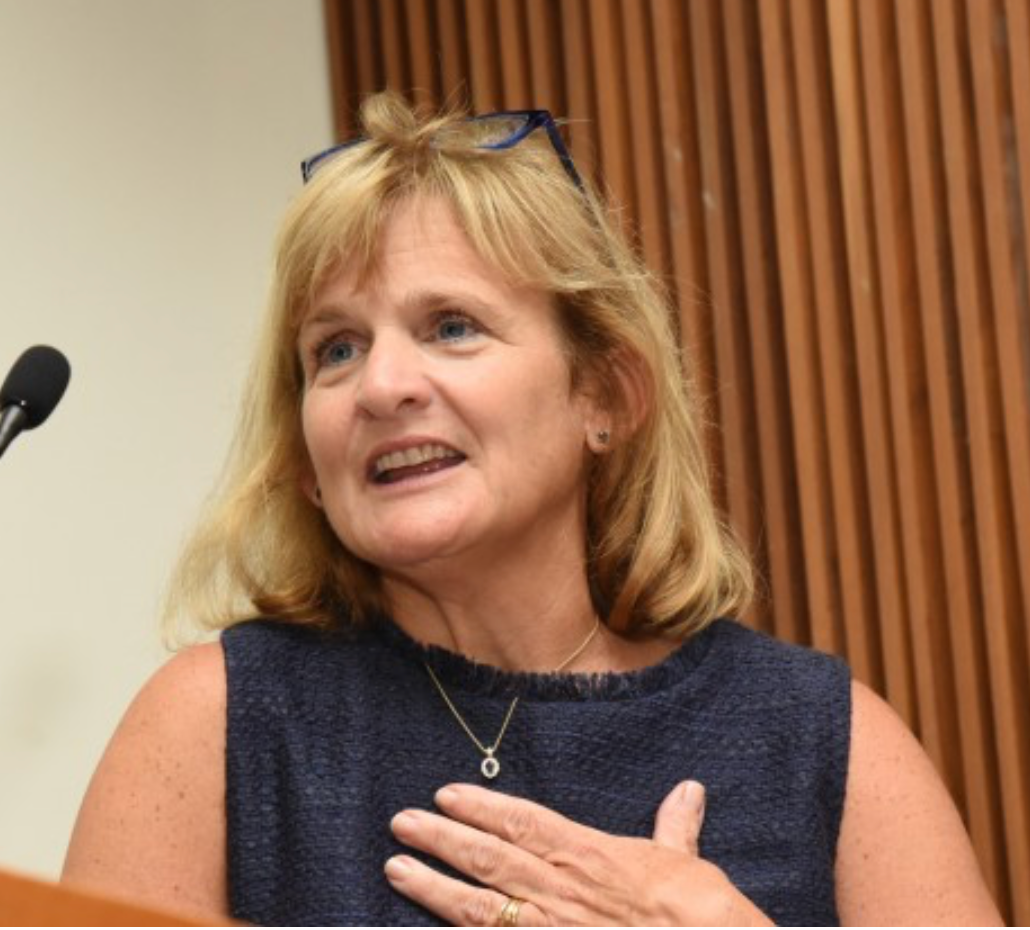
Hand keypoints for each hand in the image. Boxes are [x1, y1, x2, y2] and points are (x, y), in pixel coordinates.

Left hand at [385, 781, 771, 925]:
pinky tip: (428, 929)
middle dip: (440, 838)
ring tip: (395, 868)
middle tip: (401, 822)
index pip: (522, 822)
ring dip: (433, 886)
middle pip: (488, 857)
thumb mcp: (685, 862)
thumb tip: (689, 790)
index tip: (445, 794)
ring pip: (479, 905)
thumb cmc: (694, 912)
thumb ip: (675, 826)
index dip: (480, 806)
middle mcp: (559, 889)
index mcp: (587, 855)